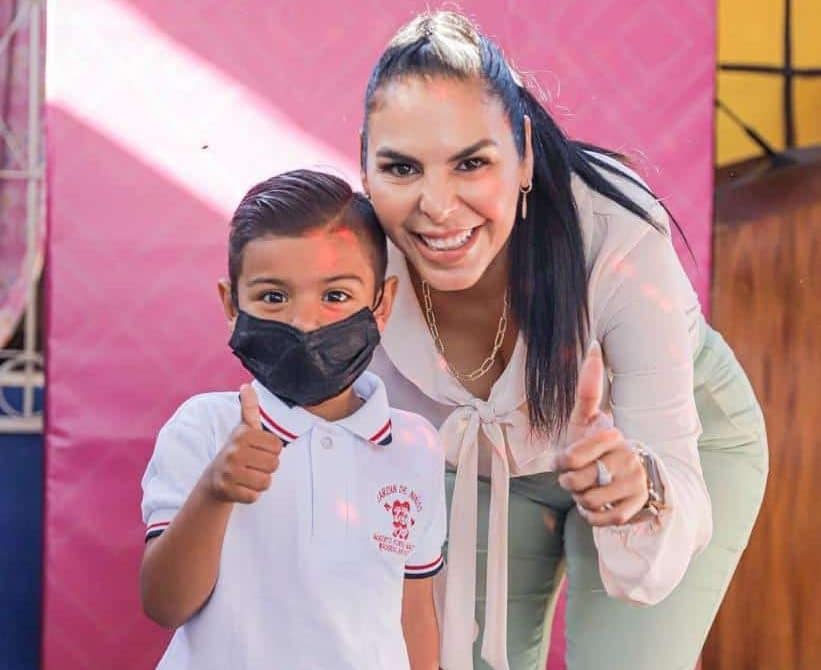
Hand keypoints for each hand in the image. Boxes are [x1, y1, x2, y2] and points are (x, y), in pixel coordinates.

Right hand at [204, 384, 282, 503]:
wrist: (214, 478)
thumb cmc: (237, 451)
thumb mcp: (243, 429)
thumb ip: (250, 408)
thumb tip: (246, 386)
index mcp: (242, 434)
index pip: (277, 446)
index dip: (271, 451)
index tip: (258, 450)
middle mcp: (234, 451)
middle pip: (274, 465)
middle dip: (267, 467)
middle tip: (252, 464)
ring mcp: (229, 472)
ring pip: (266, 482)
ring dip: (260, 482)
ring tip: (248, 475)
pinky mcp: (227, 490)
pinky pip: (255, 496)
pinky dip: (251, 494)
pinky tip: (241, 487)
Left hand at [556, 341, 647, 525]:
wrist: (624, 474)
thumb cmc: (595, 444)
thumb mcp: (586, 417)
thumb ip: (588, 388)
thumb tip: (594, 345)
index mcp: (613, 436)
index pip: (569, 459)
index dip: (562, 462)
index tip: (569, 458)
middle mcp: (629, 460)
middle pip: (575, 484)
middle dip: (570, 483)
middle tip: (579, 475)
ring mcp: (635, 485)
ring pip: (587, 503)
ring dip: (581, 500)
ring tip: (590, 487)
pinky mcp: (637, 508)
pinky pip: (603, 520)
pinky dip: (594, 516)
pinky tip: (598, 503)